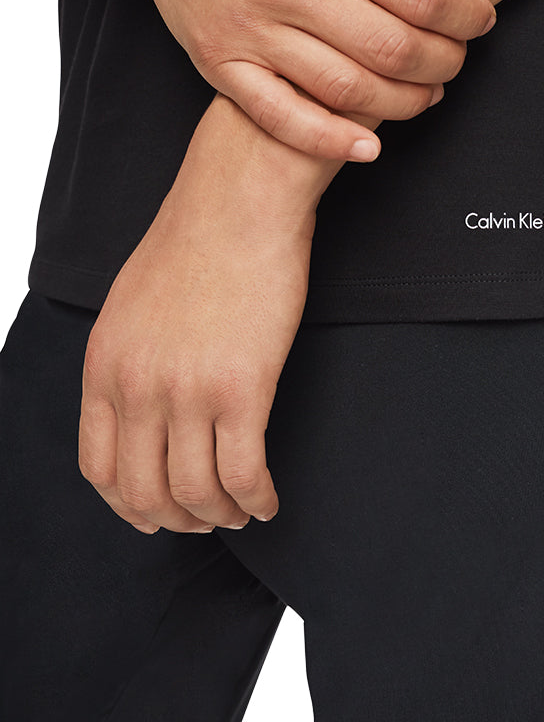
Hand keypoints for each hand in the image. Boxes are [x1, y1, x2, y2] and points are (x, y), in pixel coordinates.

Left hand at [77, 95, 316, 532]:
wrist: (239, 200)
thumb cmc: (197, 240)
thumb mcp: (133, 304)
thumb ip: (129, 359)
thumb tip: (147, 404)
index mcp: (103, 365)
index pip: (98, 467)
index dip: (126, 504)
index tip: (153, 514)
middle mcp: (136, 386)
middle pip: (145, 492)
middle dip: (177, 520)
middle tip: (205, 521)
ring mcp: (187, 390)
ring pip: (195, 492)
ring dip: (220, 515)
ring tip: (242, 511)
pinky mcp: (242, 387)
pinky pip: (242, 473)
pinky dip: (255, 499)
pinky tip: (267, 499)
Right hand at [113, 0, 495, 161]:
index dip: (464, 14)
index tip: (480, 17)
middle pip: (390, 48)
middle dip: (443, 61)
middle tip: (457, 57)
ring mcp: (247, 30)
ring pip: (346, 89)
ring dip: (404, 102)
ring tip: (428, 92)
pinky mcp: (221, 64)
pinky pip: (282, 118)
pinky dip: (331, 140)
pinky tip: (369, 145)